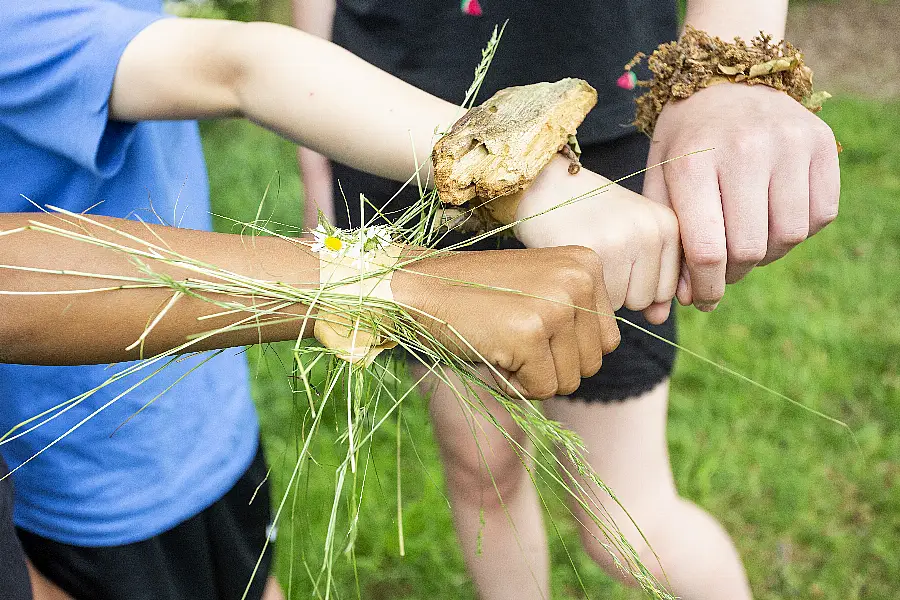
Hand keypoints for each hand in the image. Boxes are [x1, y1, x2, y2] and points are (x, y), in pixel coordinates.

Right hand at [392, 246, 620, 398]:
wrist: (422, 288)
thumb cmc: (479, 295)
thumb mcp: (543, 286)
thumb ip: (579, 310)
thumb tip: (606, 352)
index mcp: (587, 263)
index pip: (607, 340)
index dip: (566, 349)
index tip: (529, 324)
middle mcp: (579, 279)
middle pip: (594, 363)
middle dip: (552, 366)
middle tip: (512, 336)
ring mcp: (556, 304)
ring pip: (570, 381)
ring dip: (532, 376)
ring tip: (502, 340)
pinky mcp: (532, 333)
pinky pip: (541, 389)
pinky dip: (512, 384)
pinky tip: (492, 351)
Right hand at [513, 156, 680, 324]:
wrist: (545, 185)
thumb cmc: (588, 213)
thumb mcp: (630, 235)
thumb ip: (652, 276)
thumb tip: (658, 319)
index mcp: (666, 224)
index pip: (665, 289)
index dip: (635, 283)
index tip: (616, 257)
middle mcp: (650, 231)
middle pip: (644, 299)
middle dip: (619, 289)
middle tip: (597, 256)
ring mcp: (622, 241)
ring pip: (620, 302)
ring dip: (599, 290)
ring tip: (585, 256)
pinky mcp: (591, 251)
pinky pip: (595, 297)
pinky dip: (580, 288)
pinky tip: (571, 262)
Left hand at [643, 83, 839, 309]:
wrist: (724, 80)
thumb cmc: (685, 142)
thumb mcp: (660, 180)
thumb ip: (667, 241)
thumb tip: (671, 308)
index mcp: (693, 162)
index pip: (707, 249)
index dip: (704, 287)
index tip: (699, 299)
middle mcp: (745, 150)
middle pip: (749, 248)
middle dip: (732, 274)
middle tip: (721, 272)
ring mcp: (789, 143)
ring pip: (788, 237)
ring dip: (766, 255)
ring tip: (745, 243)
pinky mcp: (821, 143)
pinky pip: (820, 215)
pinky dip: (798, 231)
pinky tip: (772, 219)